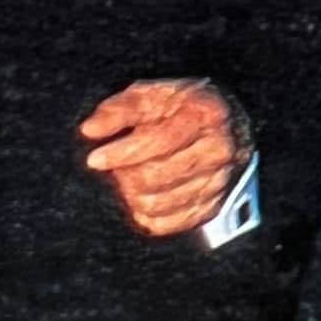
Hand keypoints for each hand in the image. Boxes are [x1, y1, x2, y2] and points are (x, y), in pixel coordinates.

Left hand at [81, 79, 247, 238]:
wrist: (230, 127)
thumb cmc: (184, 108)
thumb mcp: (155, 95)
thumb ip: (121, 109)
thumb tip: (89, 130)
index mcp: (205, 116)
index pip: (159, 141)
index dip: (122, 153)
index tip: (95, 158)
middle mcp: (218, 150)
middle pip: (155, 177)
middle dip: (125, 174)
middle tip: (119, 165)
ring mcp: (218, 181)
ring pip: (157, 204)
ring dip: (132, 194)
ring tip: (130, 177)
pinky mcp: (212, 206)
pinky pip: (166, 225)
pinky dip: (144, 214)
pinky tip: (141, 196)